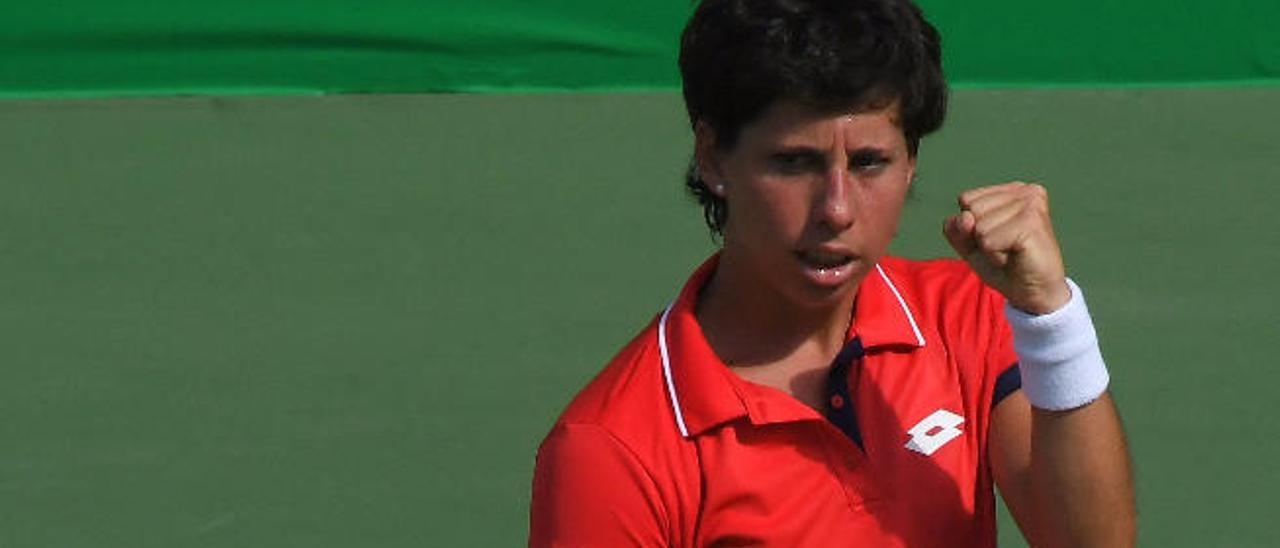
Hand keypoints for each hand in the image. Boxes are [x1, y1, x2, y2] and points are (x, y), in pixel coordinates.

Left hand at [943, 182, 1070, 314]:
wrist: (1032, 294)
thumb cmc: (1004, 266)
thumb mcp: (969, 245)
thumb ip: (957, 228)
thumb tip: (965, 217)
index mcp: (1012, 190)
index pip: (966, 199)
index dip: (972, 227)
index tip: (997, 238)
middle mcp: (1024, 191)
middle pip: (971, 210)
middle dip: (980, 236)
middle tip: (1006, 247)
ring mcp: (1030, 204)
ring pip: (978, 226)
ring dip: (990, 248)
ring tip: (1012, 252)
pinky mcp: (1032, 223)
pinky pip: (987, 240)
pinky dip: (995, 255)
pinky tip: (1016, 256)